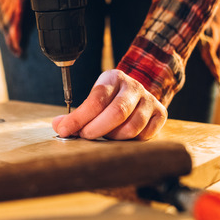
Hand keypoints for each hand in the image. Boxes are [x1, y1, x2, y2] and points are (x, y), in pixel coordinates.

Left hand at [51, 69, 167, 140]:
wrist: (138, 93)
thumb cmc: (111, 98)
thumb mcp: (94, 98)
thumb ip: (77, 113)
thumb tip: (58, 125)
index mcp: (114, 78)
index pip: (96, 99)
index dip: (79, 117)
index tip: (64, 130)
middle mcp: (134, 87)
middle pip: (117, 112)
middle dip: (96, 129)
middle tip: (84, 136)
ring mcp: (150, 100)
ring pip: (132, 127)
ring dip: (113, 137)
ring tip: (104, 136)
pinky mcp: (161, 114)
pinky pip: (145, 135)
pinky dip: (130, 141)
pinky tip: (120, 138)